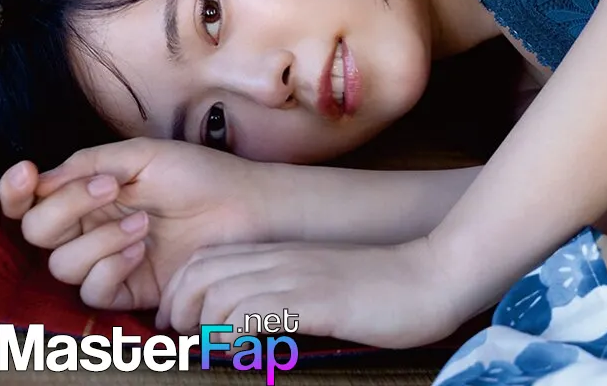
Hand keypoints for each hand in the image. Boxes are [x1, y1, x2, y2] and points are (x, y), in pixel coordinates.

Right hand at [0, 139, 278, 311]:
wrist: (244, 205)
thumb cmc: (200, 173)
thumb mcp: (144, 155)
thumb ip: (91, 163)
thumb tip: (43, 179)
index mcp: (90, 191)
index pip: (33, 198)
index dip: (16, 191)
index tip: (27, 175)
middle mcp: (92, 225)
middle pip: (38, 231)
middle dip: (63, 208)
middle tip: (109, 188)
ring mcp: (108, 258)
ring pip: (62, 265)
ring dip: (98, 239)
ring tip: (142, 222)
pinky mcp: (129, 289)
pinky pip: (92, 291)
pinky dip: (110, 267)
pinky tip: (140, 248)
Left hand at [155, 237, 464, 348]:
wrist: (429, 274)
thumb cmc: (381, 287)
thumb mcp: (322, 283)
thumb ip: (286, 293)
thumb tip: (247, 324)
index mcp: (279, 253)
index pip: (205, 260)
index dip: (178, 291)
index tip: (178, 325)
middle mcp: (280, 260)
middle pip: (201, 272)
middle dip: (177, 307)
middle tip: (181, 339)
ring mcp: (297, 278)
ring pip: (220, 292)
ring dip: (202, 325)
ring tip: (206, 349)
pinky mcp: (317, 301)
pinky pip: (257, 311)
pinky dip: (235, 334)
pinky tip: (241, 351)